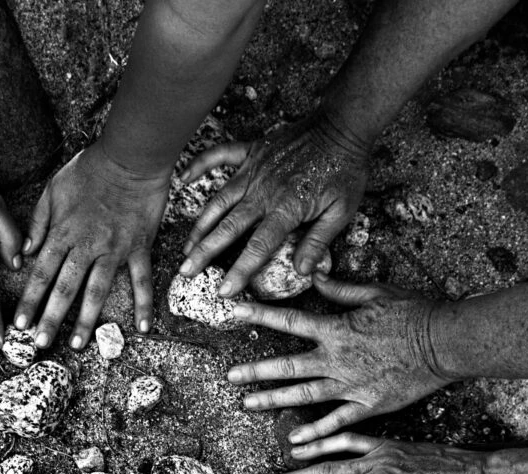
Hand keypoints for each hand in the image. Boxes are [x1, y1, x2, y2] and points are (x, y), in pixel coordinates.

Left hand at [15, 147, 168, 348]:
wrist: (130, 157)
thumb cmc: (90, 169)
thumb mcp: (53, 189)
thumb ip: (38, 222)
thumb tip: (25, 252)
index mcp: (63, 233)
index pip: (41, 273)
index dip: (29, 300)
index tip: (19, 323)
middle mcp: (87, 246)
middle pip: (65, 289)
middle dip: (50, 318)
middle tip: (41, 344)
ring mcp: (114, 250)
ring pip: (97, 291)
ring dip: (86, 321)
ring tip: (77, 344)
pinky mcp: (139, 248)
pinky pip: (142, 280)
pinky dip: (144, 305)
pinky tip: (143, 328)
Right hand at [177, 115, 369, 295]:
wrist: (341, 127)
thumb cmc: (345, 170)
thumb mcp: (341, 211)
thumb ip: (318, 242)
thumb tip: (303, 272)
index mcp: (285, 208)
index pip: (257, 247)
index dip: (238, 271)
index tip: (223, 292)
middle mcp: (263, 191)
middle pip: (228, 227)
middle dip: (204, 252)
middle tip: (185, 272)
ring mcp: (254, 171)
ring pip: (219, 201)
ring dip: (200, 225)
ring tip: (186, 247)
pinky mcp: (252, 152)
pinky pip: (220, 156)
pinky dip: (200, 164)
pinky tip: (182, 178)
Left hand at [228, 277, 453, 444]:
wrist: (445, 342)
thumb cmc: (413, 313)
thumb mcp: (375, 293)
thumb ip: (341, 288)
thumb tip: (317, 277)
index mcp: (336, 330)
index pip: (289, 321)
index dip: (259, 315)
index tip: (234, 311)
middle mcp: (337, 359)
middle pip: (287, 366)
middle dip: (255, 371)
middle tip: (230, 376)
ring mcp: (350, 385)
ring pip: (303, 395)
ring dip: (272, 400)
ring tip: (247, 404)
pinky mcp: (368, 405)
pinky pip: (336, 423)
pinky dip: (315, 433)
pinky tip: (295, 440)